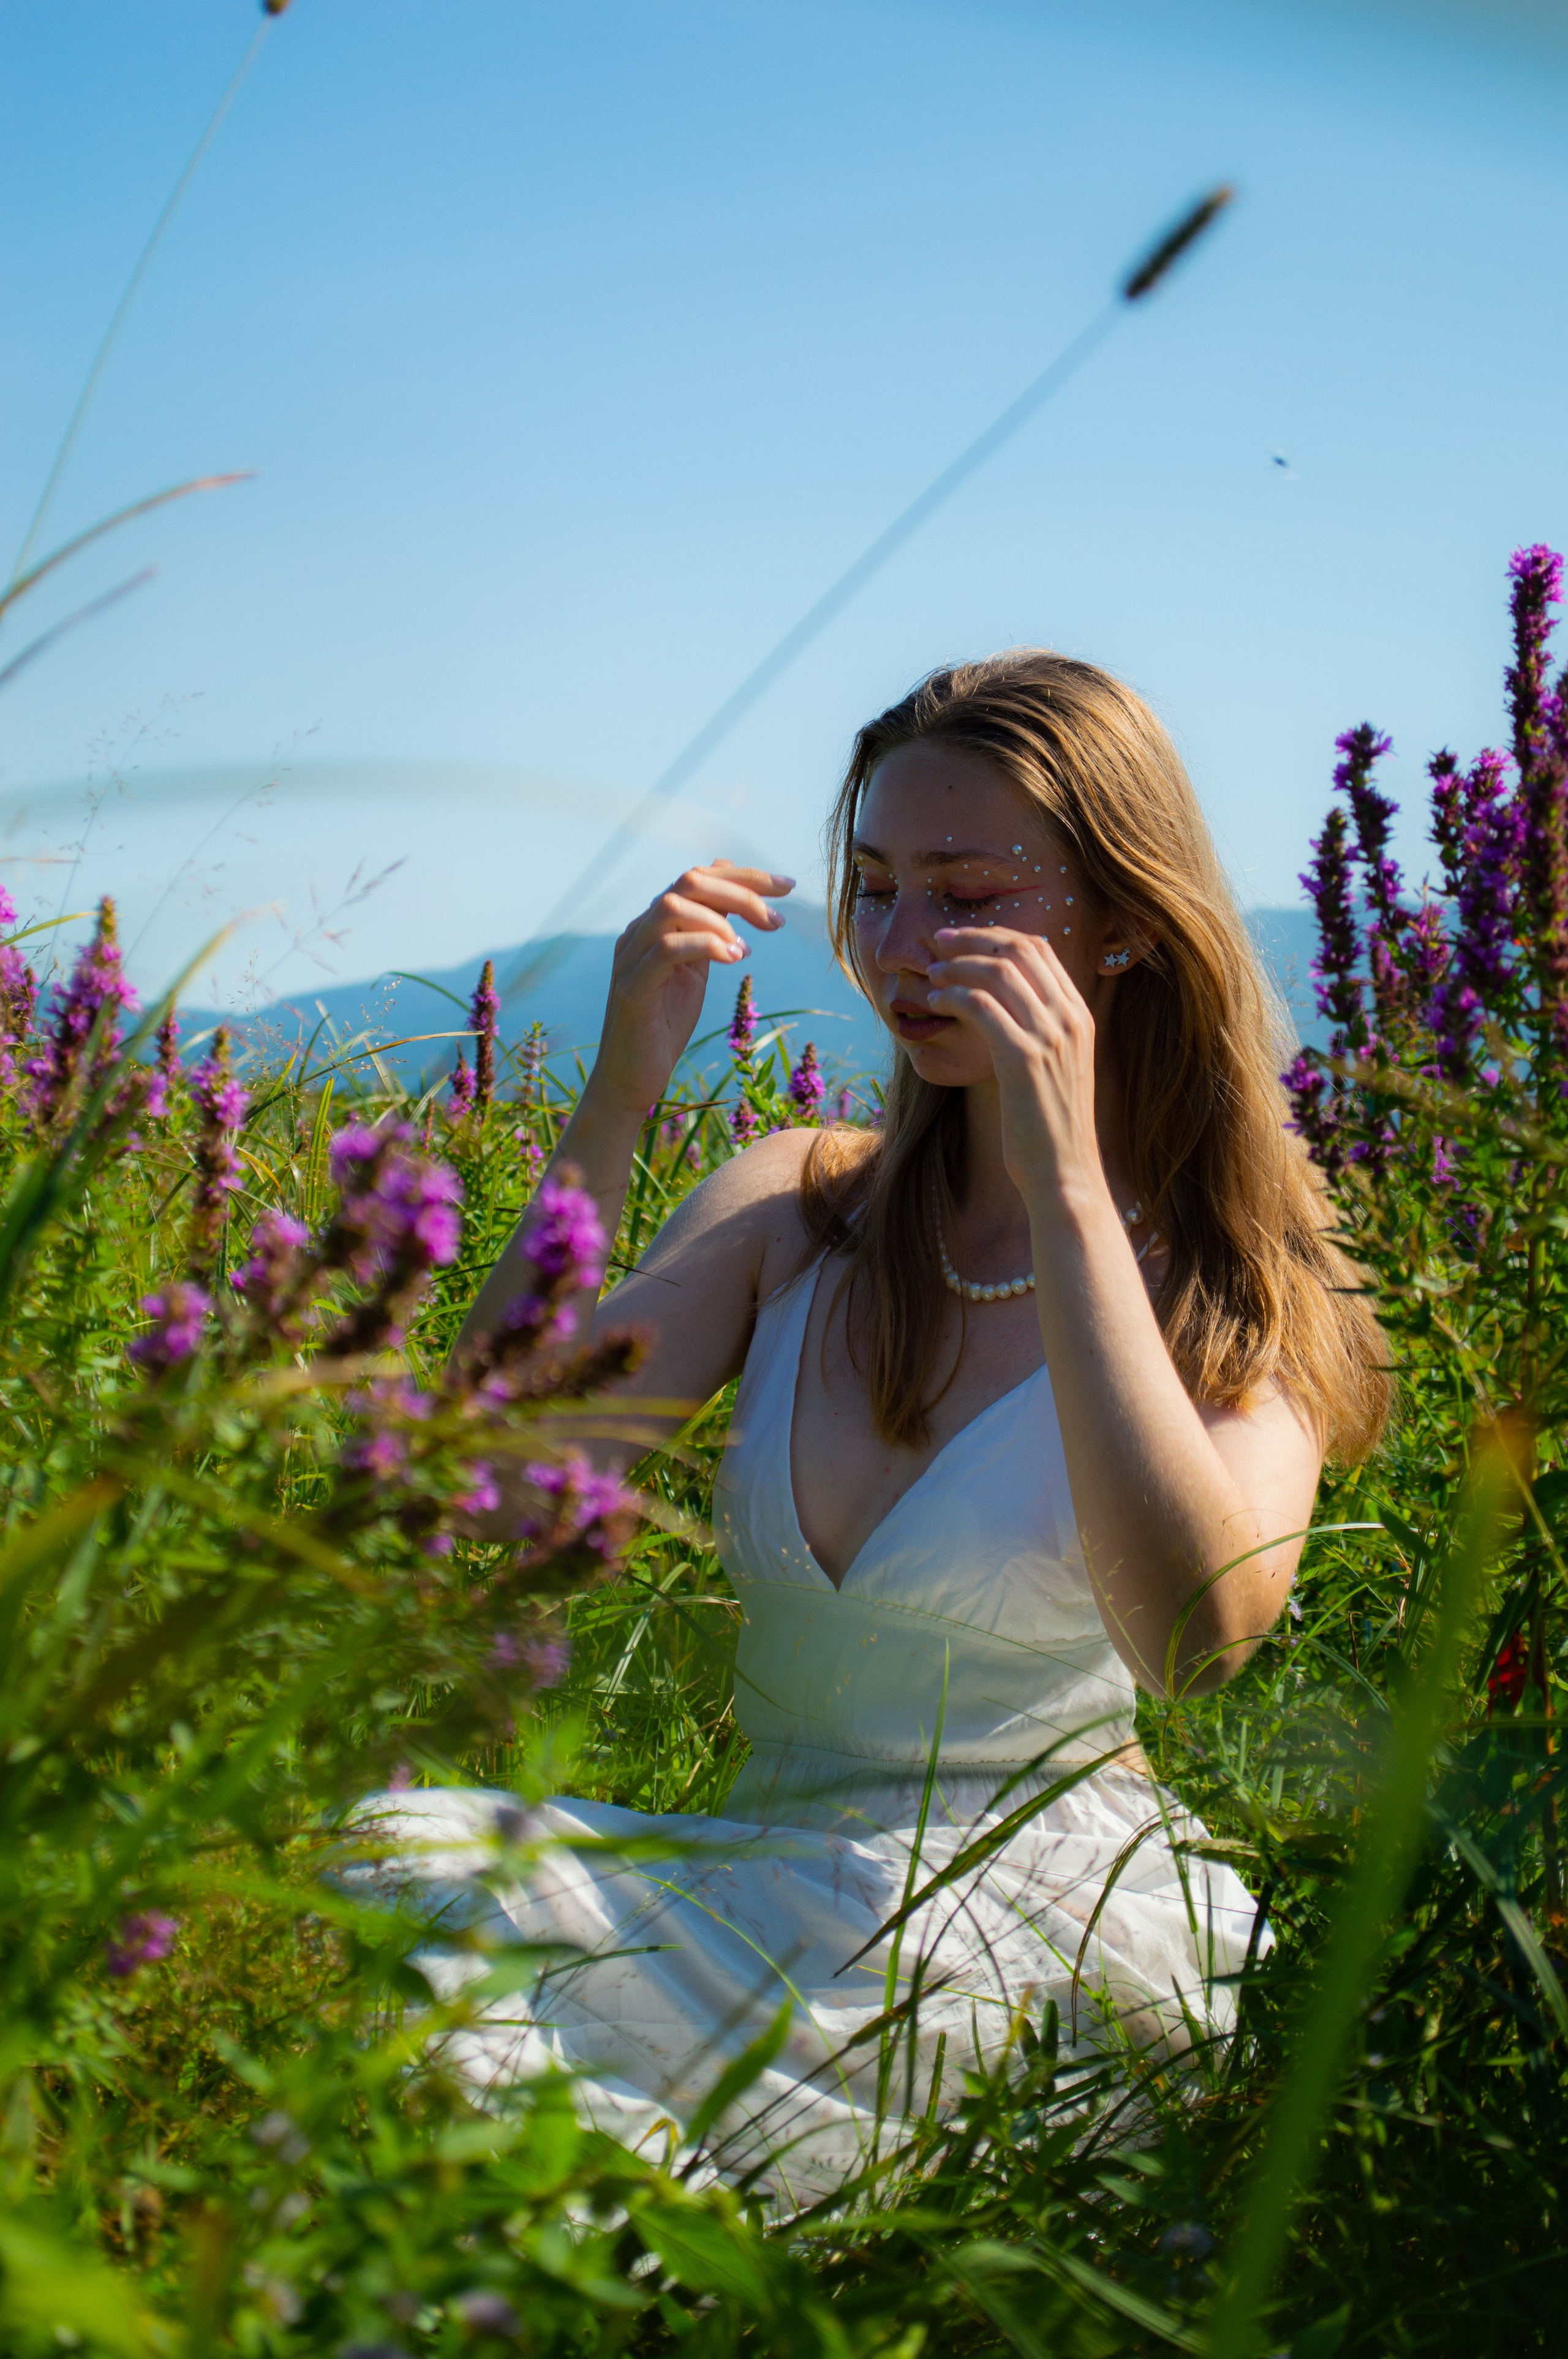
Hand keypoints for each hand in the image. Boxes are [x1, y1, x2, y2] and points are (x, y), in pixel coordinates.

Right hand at [589, 860, 793, 1117]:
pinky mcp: (632, 988)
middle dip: (741, 891)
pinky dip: (706, 946)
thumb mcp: (695, 969)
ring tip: (749, 948)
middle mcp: (638, 933)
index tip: (787, 887)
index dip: (745, 876)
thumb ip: (709, 926)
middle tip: (777, 921)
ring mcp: (631, 958)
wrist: (631, 1079)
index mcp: (653, 926)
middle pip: (688, 882)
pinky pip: (666, 949)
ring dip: (722, 920)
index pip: (698, 878)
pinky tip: (735, 959)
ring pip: (673, 907)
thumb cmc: (664, 1025)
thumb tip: (726, 874)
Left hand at [925, 926, 1103, 1208]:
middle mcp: (1070, 1019)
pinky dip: (953, 997)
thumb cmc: (1049, 1126)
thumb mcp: (1054, 1068)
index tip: (961, 939)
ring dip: (957, 966)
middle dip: (972, 939)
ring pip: (997, 973)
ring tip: (932, 974)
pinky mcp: (1024, 1059)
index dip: (994, 936)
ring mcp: (1050, 1037)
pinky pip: (982, 1008)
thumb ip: (1038, 1031)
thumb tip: (1001, 1005)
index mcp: (1079, 1015)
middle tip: (937, 943)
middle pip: (1018, 951)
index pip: (1039, 949)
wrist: (1064, 1171)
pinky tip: (935, 1003)